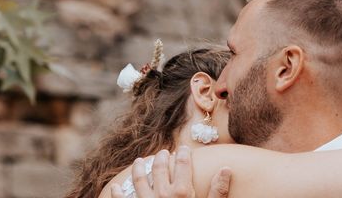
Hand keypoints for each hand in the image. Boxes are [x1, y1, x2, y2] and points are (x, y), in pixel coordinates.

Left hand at [111, 146, 231, 197]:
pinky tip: (115, 187)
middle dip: (161, 157)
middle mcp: (162, 194)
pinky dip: (117, 193)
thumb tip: (226, 169)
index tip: (184, 148)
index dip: (184, 153)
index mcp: (181, 192)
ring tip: (139, 161)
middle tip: (163, 153)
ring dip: (138, 169)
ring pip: (139, 179)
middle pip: (159, 167)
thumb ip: (217, 192)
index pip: (182, 164)